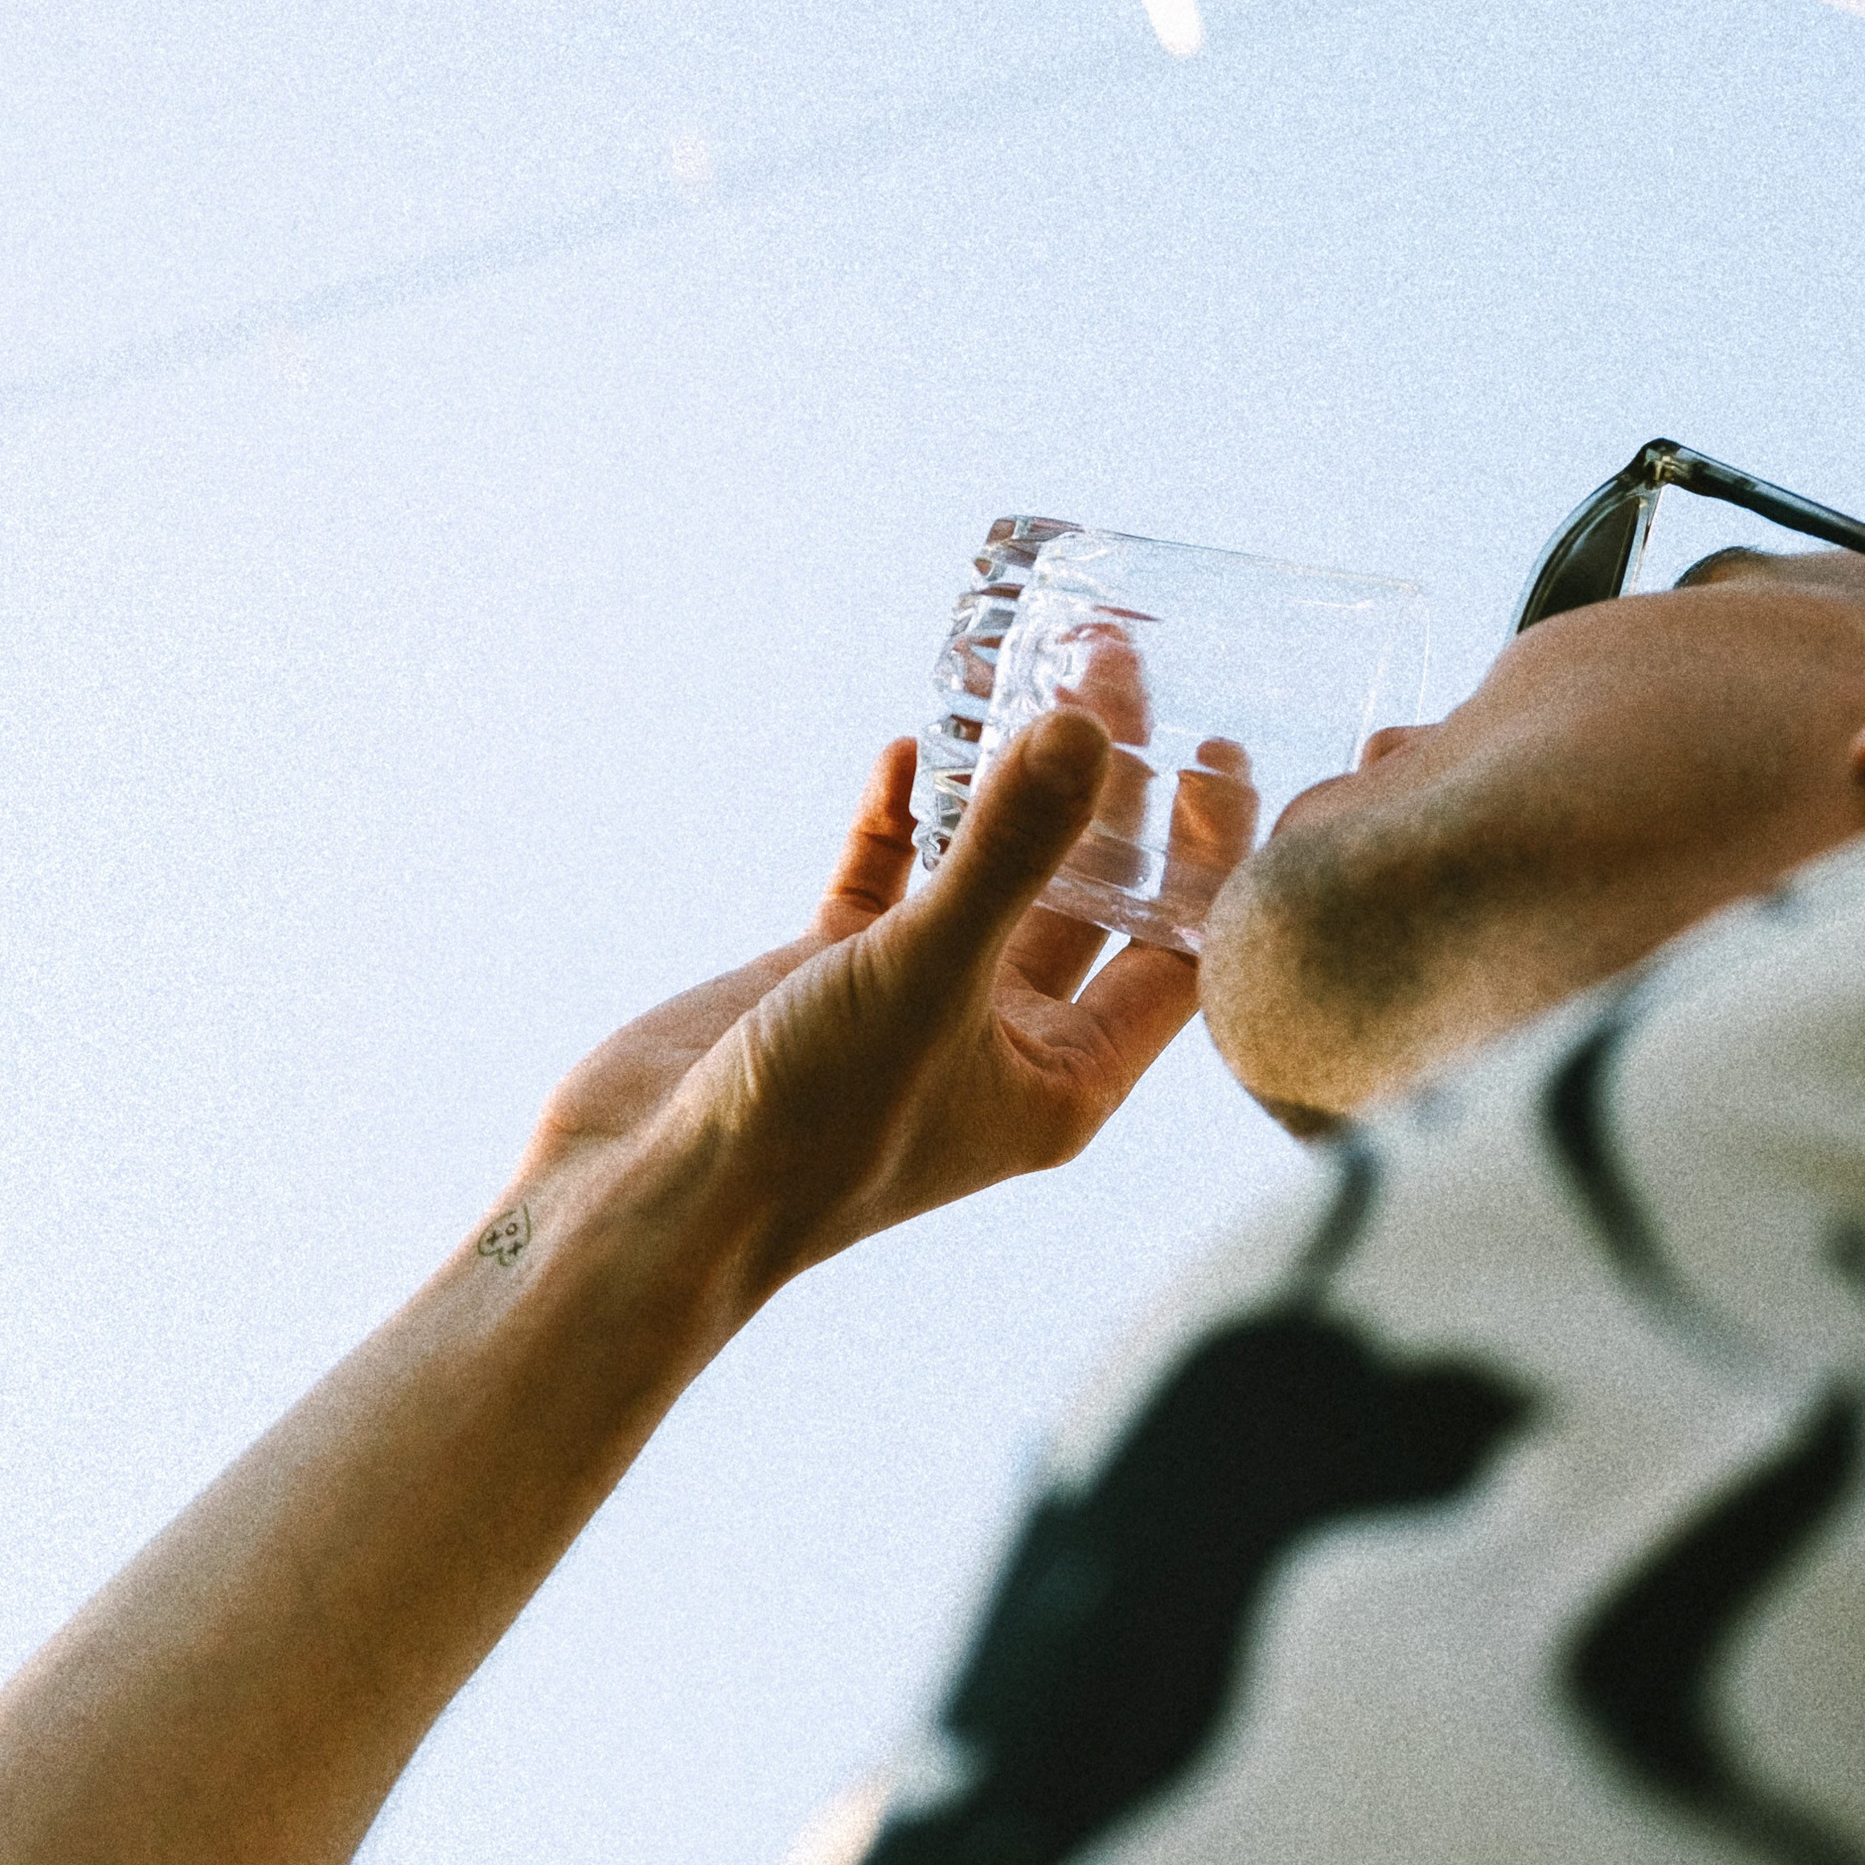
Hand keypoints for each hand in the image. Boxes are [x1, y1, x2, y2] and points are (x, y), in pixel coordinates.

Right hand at [509, 686, 1252, 1308]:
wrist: (645, 1197)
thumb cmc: (814, 1127)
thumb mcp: (929, 975)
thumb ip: (1009, 850)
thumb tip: (1086, 726)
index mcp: (1063, 1079)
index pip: (1179, 954)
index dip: (1212, 857)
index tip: (1219, 749)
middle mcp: (1002, 1043)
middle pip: (1090, 892)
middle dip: (1108, 786)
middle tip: (1121, 667)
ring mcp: (913, 1005)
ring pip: (986, 870)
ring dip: (1005, 781)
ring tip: (1035, 671)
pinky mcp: (827, 978)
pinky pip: (884, 874)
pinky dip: (898, 812)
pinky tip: (905, 748)